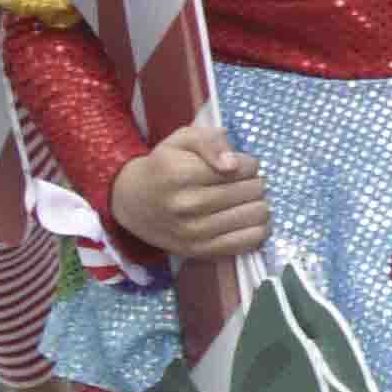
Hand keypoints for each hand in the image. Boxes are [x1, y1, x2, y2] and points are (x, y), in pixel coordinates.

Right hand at [108, 111, 271, 260]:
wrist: (133, 203)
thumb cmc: (164, 166)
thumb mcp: (182, 140)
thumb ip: (210, 141)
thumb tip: (232, 164)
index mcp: (182, 174)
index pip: (244, 168)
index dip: (248, 164)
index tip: (237, 166)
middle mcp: (188, 205)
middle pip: (254, 190)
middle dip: (254, 182)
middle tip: (241, 183)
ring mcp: (195, 232)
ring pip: (257, 214)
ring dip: (258, 203)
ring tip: (244, 200)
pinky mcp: (201, 251)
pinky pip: (251, 240)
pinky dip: (258, 228)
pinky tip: (246, 219)